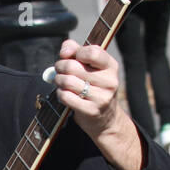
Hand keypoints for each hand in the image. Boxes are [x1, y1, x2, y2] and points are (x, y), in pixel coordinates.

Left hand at [53, 39, 142, 169]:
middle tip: (58, 69)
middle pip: (74, 66)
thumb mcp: (91, 67)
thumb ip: (77, 51)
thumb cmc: (94, 87)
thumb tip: (65, 49)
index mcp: (111, 66)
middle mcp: (109, 81)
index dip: (76, 52)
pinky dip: (60, 93)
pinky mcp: (91, 110)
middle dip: (60, 66)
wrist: (105, 119)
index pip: (92, 52)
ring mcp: (101, 97)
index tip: (69, 56)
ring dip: (58, 80)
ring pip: (68, 81)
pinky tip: (62, 93)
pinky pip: (66, 96)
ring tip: (60, 81)